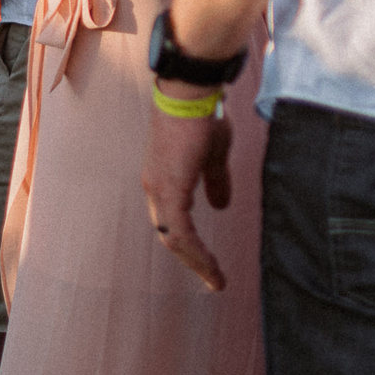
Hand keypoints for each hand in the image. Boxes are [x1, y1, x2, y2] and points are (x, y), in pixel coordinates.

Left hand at [141, 106, 232, 291]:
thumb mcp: (213, 156)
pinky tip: (211, 266)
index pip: (172, 221)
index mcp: (163, 180)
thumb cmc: (201, 118)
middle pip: (170, 235)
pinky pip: (180, 232)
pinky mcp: (169, 189)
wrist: (190, 94)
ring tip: (216, 280)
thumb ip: (215, 182)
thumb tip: (221, 205)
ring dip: (196, 262)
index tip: (209, 264)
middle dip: (193, 260)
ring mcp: (158, 189)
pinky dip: (196, 252)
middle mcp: (154, 188)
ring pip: (173, 238)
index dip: (190, 245)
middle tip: (213, 279)